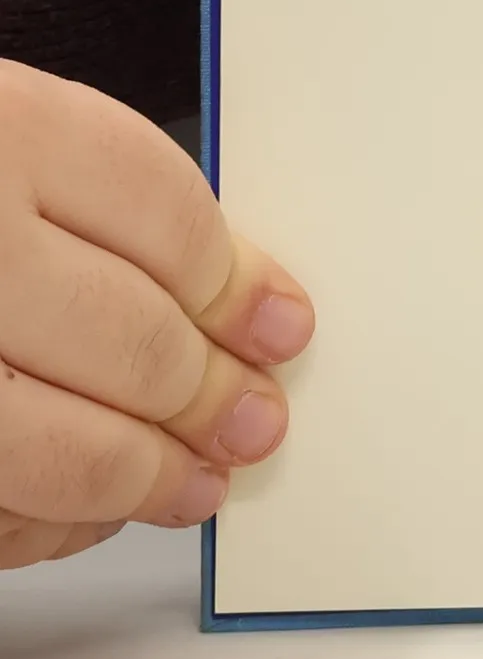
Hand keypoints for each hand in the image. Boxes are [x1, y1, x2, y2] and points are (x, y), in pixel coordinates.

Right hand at [0, 62, 312, 570]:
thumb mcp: (0, 138)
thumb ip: (90, 208)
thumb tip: (242, 305)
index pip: (165, 217)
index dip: (238, 286)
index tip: (279, 325)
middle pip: (126, 336)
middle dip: (205, 393)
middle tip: (251, 417)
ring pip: (49, 444)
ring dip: (139, 476)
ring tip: (194, 481)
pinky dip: (40, 521)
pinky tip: (82, 509)